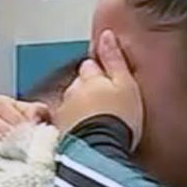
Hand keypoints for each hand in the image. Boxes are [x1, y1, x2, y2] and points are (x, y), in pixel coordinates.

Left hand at [53, 29, 141, 143]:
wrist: (100, 152)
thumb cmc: (118, 119)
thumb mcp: (127, 85)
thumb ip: (115, 59)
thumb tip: (106, 34)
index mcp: (89, 78)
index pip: (90, 66)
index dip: (101, 73)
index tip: (111, 83)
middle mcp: (72, 92)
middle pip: (79, 85)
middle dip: (88, 91)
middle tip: (107, 106)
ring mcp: (63, 113)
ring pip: (72, 105)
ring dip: (80, 110)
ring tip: (98, 124)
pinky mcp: (59, 133)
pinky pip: (67, 125)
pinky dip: (75, 128)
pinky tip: (87, 136)